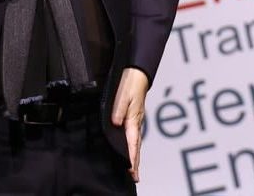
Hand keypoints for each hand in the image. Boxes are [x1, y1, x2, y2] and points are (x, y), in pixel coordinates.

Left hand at [111, 67, 148, 181]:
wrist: (138, 75)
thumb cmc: (131, 84)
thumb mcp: (123, 95)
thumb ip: (119, 110)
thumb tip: (116, 122)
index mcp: (133, 119)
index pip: (132, 142)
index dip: (131, 156)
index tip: (131, 170)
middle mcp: (136, 122)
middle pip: (137, 146)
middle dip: (136, 163)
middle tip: (136, 177)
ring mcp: (137, 120)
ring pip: (137, 142)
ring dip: (136, 157)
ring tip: (135, 170)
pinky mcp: (136, 118)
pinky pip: (136, 136)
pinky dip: (135, 147)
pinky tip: (133, 150)